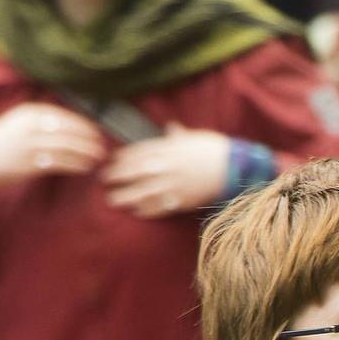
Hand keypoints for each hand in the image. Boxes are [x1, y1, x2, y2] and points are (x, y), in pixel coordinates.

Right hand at [0, 102, 108, 227]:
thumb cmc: (2, 145)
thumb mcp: (19, 124)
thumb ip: (41, 121)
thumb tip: (72, 124)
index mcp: (29, 113)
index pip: (65, 117)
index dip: (84, 125)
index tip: (96, 132)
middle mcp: (30, 126)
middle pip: (69, 131)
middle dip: (89, 139)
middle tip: (103, 146)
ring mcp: (29, 145)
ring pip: (67, 147)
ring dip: (86, 153)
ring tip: (98, 158)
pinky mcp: (29, 163)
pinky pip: (59, 162)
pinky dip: (76, 164)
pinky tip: (85, 167)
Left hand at [100, 129, 240, 218]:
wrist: (233, 168)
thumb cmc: (215, 149)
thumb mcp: (195, 137)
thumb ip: (178, 135)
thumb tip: (170, 128)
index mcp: (168, 148)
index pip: (138, 152)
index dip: (122, 157)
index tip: (111, 161)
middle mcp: (166, 166)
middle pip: (135, 171)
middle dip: (117, 176)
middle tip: (104, 180)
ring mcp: (172, 184)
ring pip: (142, 191)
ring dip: (125, 196)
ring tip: (112, 200)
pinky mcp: (181, 199)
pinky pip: (159, 206)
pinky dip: (146, 209)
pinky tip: (136, 211)